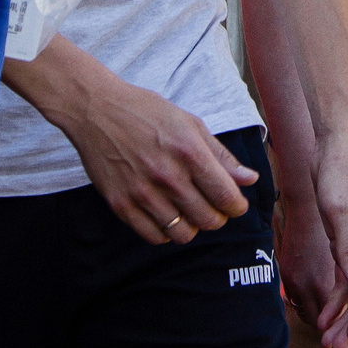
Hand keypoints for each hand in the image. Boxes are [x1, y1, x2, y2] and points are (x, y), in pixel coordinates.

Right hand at [48, 69, 257, 244]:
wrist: (97, 110)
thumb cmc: (148, 113)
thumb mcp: (191, 124)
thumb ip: (221, 156)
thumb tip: (250, 179)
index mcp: (190, 153)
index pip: (226, 197)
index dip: (237, 207)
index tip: (236, 204)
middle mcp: (168, 177)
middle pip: (208, 219)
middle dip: (218, 217)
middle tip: (213, 207)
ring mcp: (142, 193)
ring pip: (182, 233)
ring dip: (193, 226)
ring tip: (190, 212)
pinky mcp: (120, 204)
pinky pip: (152, 236)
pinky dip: (165, 232)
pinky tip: (167, 216)